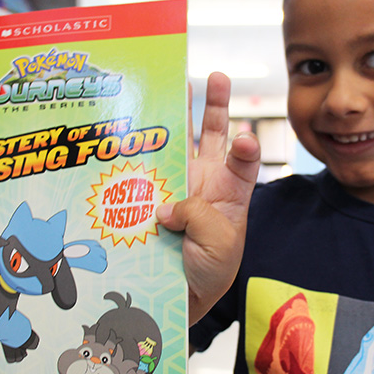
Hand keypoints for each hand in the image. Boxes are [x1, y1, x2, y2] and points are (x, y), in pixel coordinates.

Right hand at [156, 72, 259, 325]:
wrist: (180, 298)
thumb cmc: (211, 271)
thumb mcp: (219, 245)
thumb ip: (199, 215)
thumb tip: (164, 204)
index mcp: (232, 192)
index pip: (243, 161)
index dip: (245, 146)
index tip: (244, 139)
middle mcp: (204, 182)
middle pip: (212, 137)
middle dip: (214, 106)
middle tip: (217, 76)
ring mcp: (175, 187)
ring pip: (175, 144)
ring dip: (173, 115)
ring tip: (171, 82)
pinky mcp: (149, 198)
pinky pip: (143, 172)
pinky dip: (136, 152)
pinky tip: (128, 130)